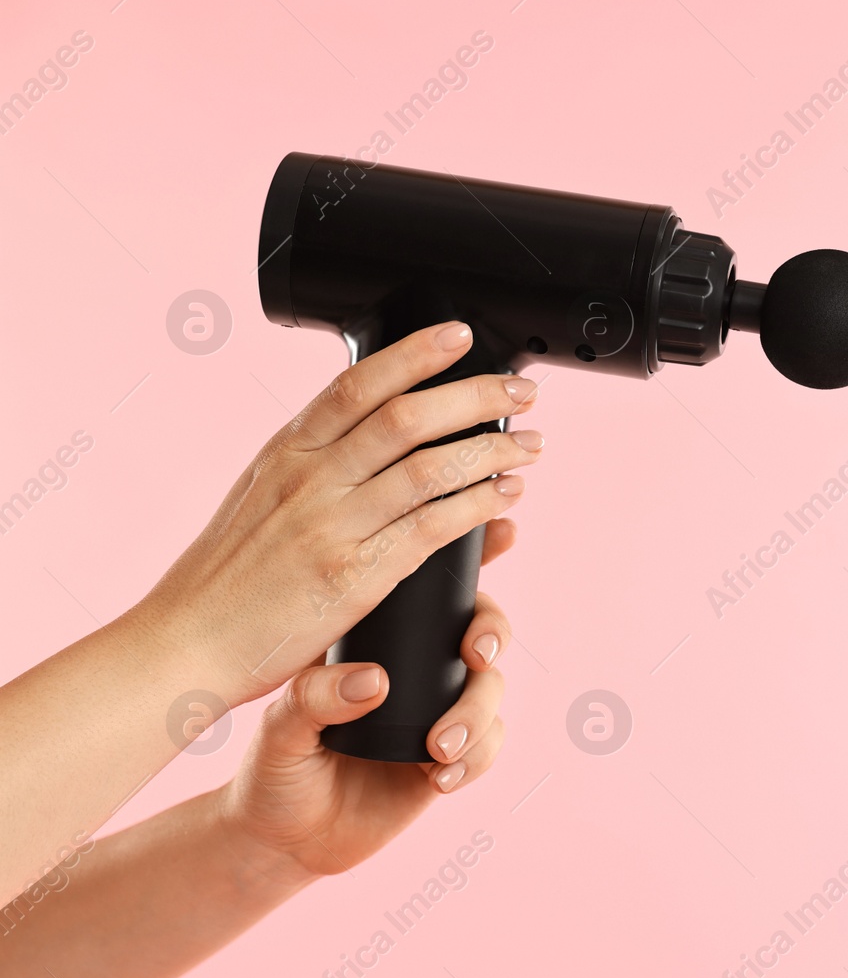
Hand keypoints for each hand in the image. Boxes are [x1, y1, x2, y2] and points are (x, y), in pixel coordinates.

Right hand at [133, 321, 541, 706]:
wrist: (187, 642)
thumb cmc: (227, 575)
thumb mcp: (263, 496)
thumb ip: (320, 465)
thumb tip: (390, 437)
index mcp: (285, 451)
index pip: (356, 385)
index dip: (414, 353)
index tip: (460, 335)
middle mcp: (309, 481)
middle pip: (407, 418)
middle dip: (476, 396)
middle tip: (522, 391)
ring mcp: (332, 528)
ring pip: (429, 469)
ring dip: (491, 450)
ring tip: (529, 444)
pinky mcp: (354, 577)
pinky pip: (431, 529)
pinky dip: (477, 505)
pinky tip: (505, 494)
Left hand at [218, 565, 513, 880]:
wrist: (281, 840)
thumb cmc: (271, 769)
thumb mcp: (279, 728)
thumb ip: (314, 700)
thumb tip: (376, 682)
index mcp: (377, 639)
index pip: (429, 588)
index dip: (475, 556)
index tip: (504, 531)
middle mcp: (416, 667)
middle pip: (482, 627)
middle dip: (493, 633)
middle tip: (477, 652)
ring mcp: (439, 710)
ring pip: (493, 689)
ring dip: (479, 710)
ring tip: (440, 747)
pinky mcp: (452, 758)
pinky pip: (490, 745)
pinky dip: (478, 756)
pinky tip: (442, 776)